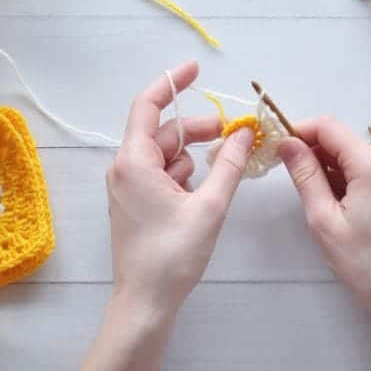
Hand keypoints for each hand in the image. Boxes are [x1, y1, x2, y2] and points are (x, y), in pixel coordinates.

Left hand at [107, 61, 255, 320]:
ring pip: (164, 154)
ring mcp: (127, 186)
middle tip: (233, 134)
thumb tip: (245, 133)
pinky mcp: (133, 202)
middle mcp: (124, 168)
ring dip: (193, 156)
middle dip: (197, 129)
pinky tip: (201, 195)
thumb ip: (229, 165)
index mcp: (134, 162)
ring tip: (219, 176)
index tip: (196, 68)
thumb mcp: (209, 206)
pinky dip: (183, 174)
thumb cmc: (173, 255)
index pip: (148, 105)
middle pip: (163, 132)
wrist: (145, 302)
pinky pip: (160, 173)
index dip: (172, 82)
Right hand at [277, 117, 370, 325]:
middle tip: (287, 175)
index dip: (298, 130)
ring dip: (325, 165)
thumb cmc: (363, 262)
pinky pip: (361, 168)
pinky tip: (331, 201)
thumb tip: (285, 142)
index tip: (275, 147)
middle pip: (339, 138)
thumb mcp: (324, 219)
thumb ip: (304, 175)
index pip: (328, 127)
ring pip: (349, 153)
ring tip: (310, 196)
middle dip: (310, 150)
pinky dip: (341, 176)